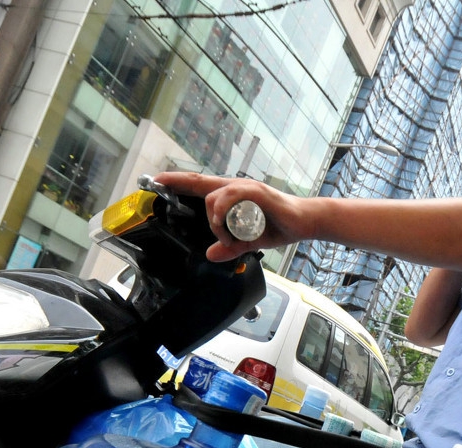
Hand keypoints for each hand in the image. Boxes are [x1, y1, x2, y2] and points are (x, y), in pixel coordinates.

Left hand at [151, 171, 307, 262]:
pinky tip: (227, 226)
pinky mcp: (256, 192)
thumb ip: (230, 247)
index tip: (156, 180)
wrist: (305, 222)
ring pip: (213, 197)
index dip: (177, 180)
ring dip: (214, 221)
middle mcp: (235, 187)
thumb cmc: (280, 226)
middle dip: (179, 185)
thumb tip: (210, 254)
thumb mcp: (249, 242)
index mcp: (232, 196)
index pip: (199, 184)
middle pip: (200, 185)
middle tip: (168, 194)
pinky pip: (230, 197)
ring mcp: (245, 188)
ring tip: (228, 237)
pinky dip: (223, 212)